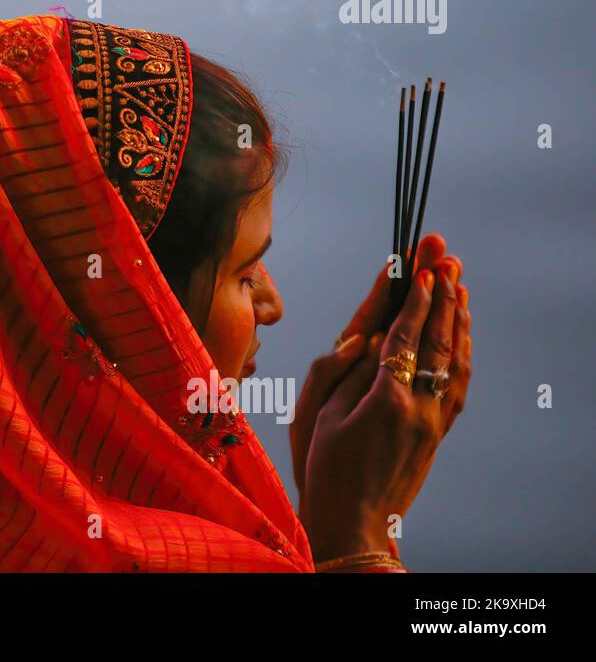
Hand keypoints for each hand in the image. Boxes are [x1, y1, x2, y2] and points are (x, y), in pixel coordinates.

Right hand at [290, 233, 460, 497]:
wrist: (352, 522)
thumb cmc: (322, 467)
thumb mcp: (314, 415)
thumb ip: (335, 370)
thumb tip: (363, 336)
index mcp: (385, 400)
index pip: (405, 336)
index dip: (414, 299)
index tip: (421, 265)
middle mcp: (418, 407)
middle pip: (436, 339)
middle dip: (441, 292)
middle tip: (445, 254)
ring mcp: (433, 421)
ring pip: (454, 359)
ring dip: (457, 316)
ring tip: (459, 281)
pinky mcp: (437, 432)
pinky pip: (458, 383)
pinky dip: (461, 350)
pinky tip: (460, 332)